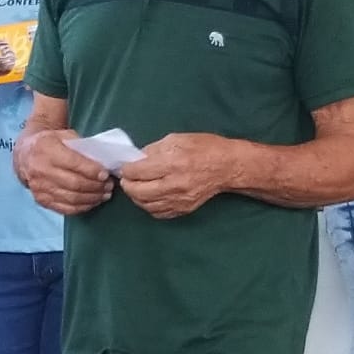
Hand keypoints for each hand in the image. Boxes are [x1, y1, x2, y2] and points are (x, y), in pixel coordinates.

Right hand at [14, 129, 113, 214]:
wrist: (25, 154)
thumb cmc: (50, 143)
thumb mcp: (63, 135)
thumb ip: (81, 146)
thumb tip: (103, 161)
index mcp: (46, 150)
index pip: (73, 163)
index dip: (92, 171)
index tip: (106, 174)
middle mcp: (40, 170)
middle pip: (75, 183)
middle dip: (96, 186)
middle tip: (109, 185)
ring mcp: (40, 187)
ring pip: (72, 198)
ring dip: (92, 198)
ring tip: (105, 194)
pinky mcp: (41, 200)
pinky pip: (65, 208)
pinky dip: (83, 207)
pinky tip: (93, 202)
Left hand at [119, 132, 236, 217]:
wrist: (227, 167)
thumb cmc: (204, 148)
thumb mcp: (177, 139)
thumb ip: (154, 150)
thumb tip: (137, 159)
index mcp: (172, 163)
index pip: (138, 171)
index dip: (127, 169)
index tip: (126, 166)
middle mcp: (175, 184)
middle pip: (138, 191)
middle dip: (127, 184)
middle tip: (127, 179)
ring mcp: (179, 200)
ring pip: (146, 205)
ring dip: (136, 197)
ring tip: (136, 187)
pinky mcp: (184, 209)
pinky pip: (158, 213)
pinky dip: (149, 206)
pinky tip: (149, 197)